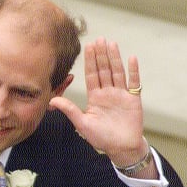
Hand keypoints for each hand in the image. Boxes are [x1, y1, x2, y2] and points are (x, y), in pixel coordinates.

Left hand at [48, 37, 152, 172]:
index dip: (90, 61)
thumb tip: (52, 101)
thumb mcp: (82, 123)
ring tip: (112, 44)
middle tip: (99, 39)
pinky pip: (134, 83)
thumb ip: (69, 110)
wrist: (121, 148)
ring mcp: (121, 94)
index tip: (88, 47)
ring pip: (117, 72)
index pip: (92, 75)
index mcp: (95, 97)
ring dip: (115, 58)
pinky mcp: (133, 99)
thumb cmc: (102, 137)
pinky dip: (133, 71)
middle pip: (104, 70)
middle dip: (101, 55)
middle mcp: (108, 92)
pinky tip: (131, 58)